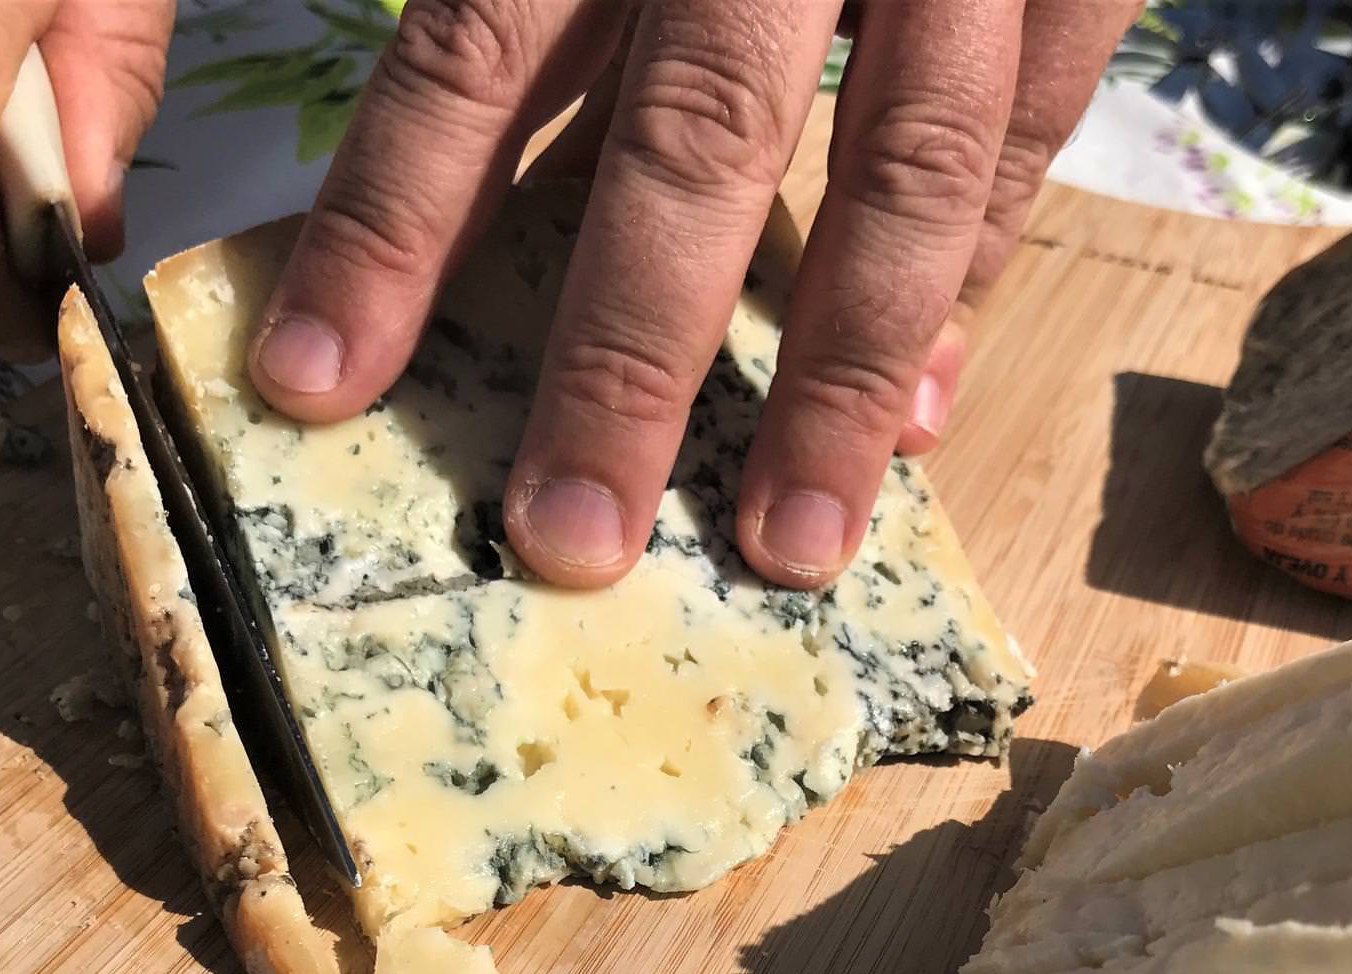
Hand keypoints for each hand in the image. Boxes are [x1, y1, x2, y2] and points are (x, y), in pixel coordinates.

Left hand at [248, 0, 1136, 588]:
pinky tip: (921, 411)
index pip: (478, 43)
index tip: (323, 385)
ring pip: (900, 165)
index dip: (398, 223)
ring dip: (836, 373)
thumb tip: (467, 170)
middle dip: (631, 359)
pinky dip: (971, 277)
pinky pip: (1027, 135)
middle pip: (692, 140)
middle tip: (568, 544)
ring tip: (792, 545)